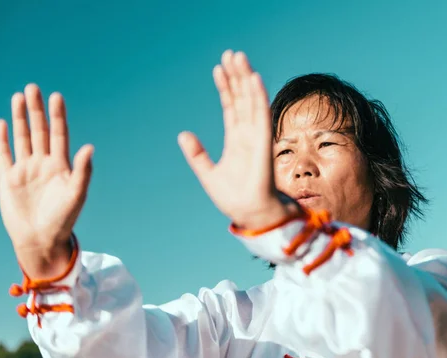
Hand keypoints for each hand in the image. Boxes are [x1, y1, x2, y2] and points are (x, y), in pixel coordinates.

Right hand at [0, 84, 93, 279]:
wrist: (40, 239)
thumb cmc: (63, 219)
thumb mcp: (76, 194)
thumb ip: (83, 171)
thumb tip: (90, 147)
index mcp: (61, 165)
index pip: (59, 134)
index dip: (57, 116)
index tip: (56, 96)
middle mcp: (43, 163)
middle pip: (39, 130)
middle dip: (36, 109)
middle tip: (32, 87)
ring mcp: (25, 169)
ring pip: (22, 138)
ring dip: (20, 118)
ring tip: (19, 97)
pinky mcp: (8, 178)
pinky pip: (4, 154)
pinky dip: (3, 139)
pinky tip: (3, 123)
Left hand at [178, 50, 298, 229]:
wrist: (250, 214)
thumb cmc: (233, 197)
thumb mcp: (208, 174)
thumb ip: (197, 155)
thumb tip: (183, 135)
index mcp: (236, 140)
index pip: (231, 107)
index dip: (225, 87)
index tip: (218, 68)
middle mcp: (248, 134)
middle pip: (242, 98)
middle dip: (236, 76)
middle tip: (231, 54)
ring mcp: (256, 136)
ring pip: (251, 101)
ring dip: (246, 79)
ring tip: (239, 57)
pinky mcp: (263, 143)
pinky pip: (261, 115)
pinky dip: (258, 97)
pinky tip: (253, 79)